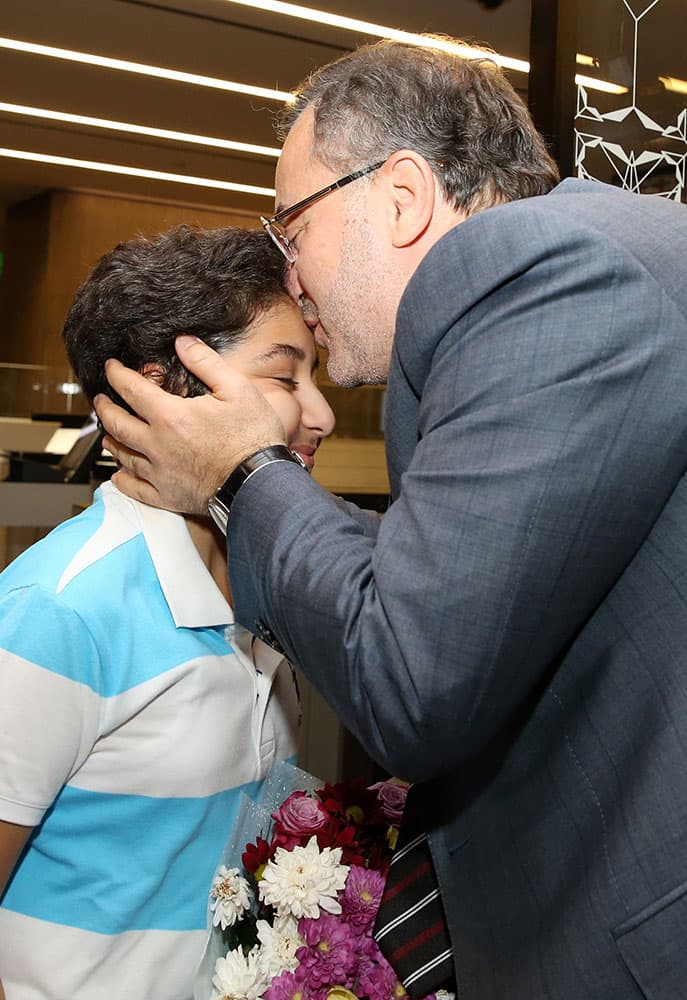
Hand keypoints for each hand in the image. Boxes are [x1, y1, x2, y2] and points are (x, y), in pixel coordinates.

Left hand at [94, 336, 286, 513]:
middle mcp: (158, 445)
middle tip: (100, 400)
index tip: (111, 368)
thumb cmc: (253, 438)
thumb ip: (205, 362)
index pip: (132, 390)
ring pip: (123, 456)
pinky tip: (119, 476)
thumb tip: (182, 342)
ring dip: (111, 441)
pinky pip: (136, 490)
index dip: (117, 375)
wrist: (260, 484)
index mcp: (171, 416)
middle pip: (117, 424)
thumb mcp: (237, 389)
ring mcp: (161, 473)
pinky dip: (123, 481)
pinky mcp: (168, 496)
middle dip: (105, 408)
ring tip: (107, 434)